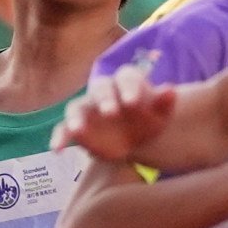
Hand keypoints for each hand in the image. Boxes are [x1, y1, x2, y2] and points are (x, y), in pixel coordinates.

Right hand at [58, 68, 179, 164]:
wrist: (134, 140)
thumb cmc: (148, 122)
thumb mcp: (160, 115)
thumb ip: (165, 103)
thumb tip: (170, 89)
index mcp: (126, 83)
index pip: (126, 77)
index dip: (129, 87)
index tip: (133, 102)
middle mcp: (104, 92)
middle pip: (99, 88)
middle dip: (104, 99)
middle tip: (110, 113)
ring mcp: (87, 109)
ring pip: (76, 107)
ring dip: (75, 117)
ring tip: (77, 129)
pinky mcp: (76, 128)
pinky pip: (63, 129)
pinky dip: (59, 138)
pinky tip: (57, 150)